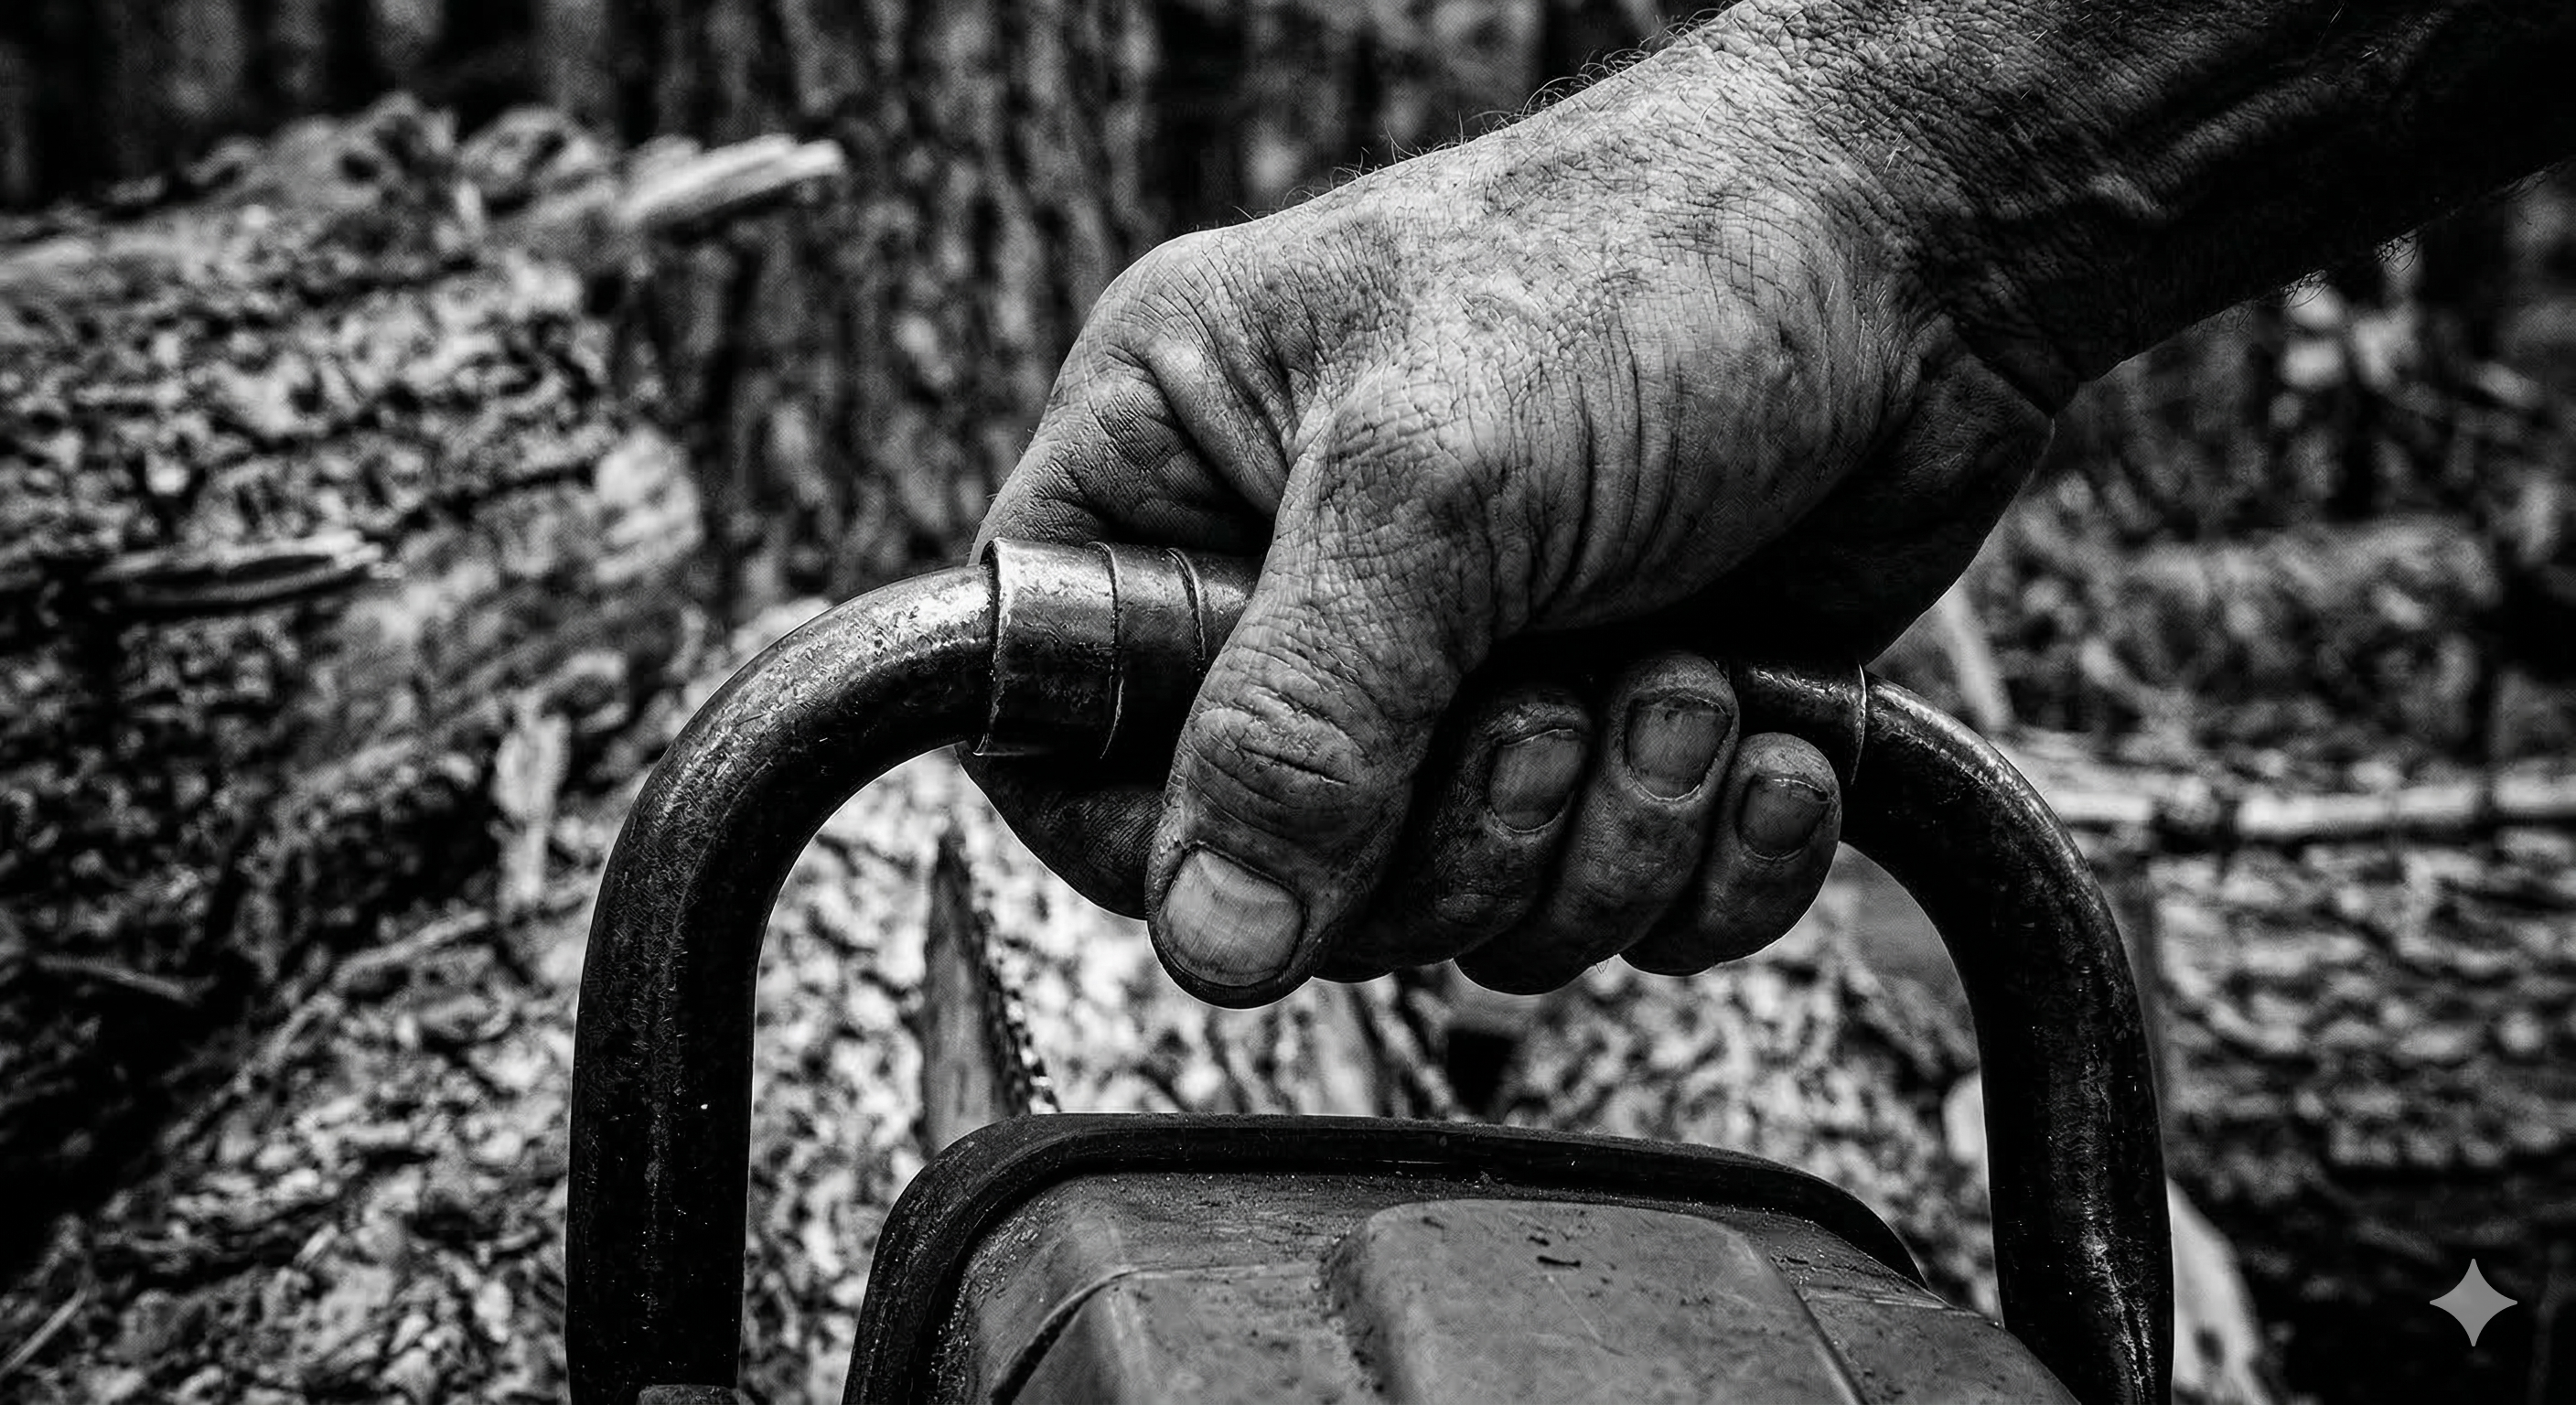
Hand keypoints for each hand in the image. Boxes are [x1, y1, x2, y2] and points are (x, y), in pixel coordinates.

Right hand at [968, 24, 2054, 1005]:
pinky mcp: (1609, 733)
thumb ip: (1302, 722)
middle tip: (1553, 706)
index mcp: (1177, 476)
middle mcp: (1299, 589)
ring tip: (1686, 679)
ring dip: (1604, 835)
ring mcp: (1459, 674)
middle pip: (1287, 869)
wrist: (1925, 242)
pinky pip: (1617, 910)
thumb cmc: (1655, 267)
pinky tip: (1767, 730)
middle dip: (1458, 832)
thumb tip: (1212, 939)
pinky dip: (1711, 857)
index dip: (1162, 833)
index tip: (1300, 839)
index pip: (1069, 731)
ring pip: (1465, 912)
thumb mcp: (1436, 484)